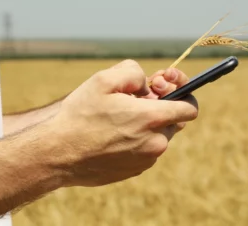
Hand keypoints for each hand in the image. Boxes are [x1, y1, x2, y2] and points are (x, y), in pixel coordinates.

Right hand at [46, 60, 198, 186]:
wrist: (57, 154)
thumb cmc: (79, 115)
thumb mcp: (104, 79)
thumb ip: (135, 73)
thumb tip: (147, 85)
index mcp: (152, 119)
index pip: (190, 108)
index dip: (183, 96)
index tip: (167, 91)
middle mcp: (155, 142)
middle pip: (173, 121)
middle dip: (159, 109)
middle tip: (133, 102)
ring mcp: (146, 160)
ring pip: (158, 136)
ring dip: (146, 126)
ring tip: (117, 120)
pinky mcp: (135, 171)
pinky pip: (145, 151)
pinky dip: (136, 141)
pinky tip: (111, 135)